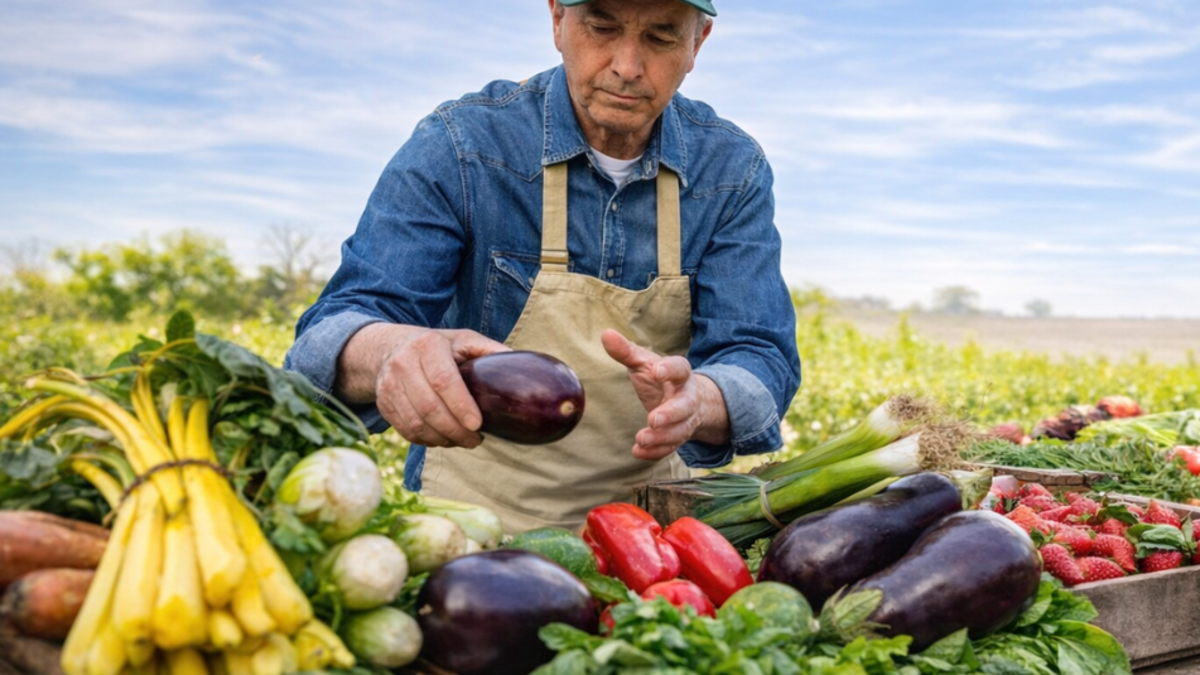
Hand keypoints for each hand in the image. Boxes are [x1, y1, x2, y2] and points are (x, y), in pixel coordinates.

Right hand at [344, 324, 508, 447]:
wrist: (391, 348)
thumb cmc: (437, 346)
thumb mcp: (463, 339)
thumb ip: (489, 351)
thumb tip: (522, 366)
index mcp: (427, 346)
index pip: (443, 381)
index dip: (461, 406)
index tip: (478, 425)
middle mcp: (403, 364)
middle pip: (429, 407)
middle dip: (455, 430)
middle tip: (476, 439)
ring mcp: (389, 385)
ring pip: (416, 423)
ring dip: (443, 439)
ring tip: (464, 441)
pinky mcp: (384, 404)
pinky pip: (406, 431)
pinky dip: (428, 441)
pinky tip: (445, 440)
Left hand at [601, 329, 729, 460]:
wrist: (687, 400)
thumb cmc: (659, 377)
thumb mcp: (644, 362)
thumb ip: (626, 351)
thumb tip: (605, 334)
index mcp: (680, 374)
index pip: (680, 369)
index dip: (670, 370)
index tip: (658, 371)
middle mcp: (687, 397)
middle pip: (685, 406)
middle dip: (671, 414)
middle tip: (653, 419)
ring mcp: (685, 419)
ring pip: (679, 430)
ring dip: (661, 437)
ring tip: (641, 439)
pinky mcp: (678, 436)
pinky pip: (671, 447)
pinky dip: (656, 452)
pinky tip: (639, 452)